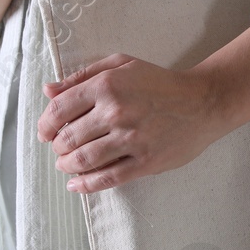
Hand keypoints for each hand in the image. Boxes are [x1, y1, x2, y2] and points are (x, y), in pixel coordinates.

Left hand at [37, 53, 230, 191]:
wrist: (204, 102)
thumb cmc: (160, 82)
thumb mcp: (121, 64)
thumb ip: (82, 76)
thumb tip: (48, 91)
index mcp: (107, 85)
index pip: (59, 109)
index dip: (45, 125)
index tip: (45, 133)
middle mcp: (116, 111)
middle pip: (68, 138)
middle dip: (57, 147)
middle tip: (60, 150)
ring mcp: (131, 138)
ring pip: (84, 160)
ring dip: (68, 166)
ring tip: (67, 165)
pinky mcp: (146, 161)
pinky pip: (108, 178)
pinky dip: (86, 185)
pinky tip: (76, 185)